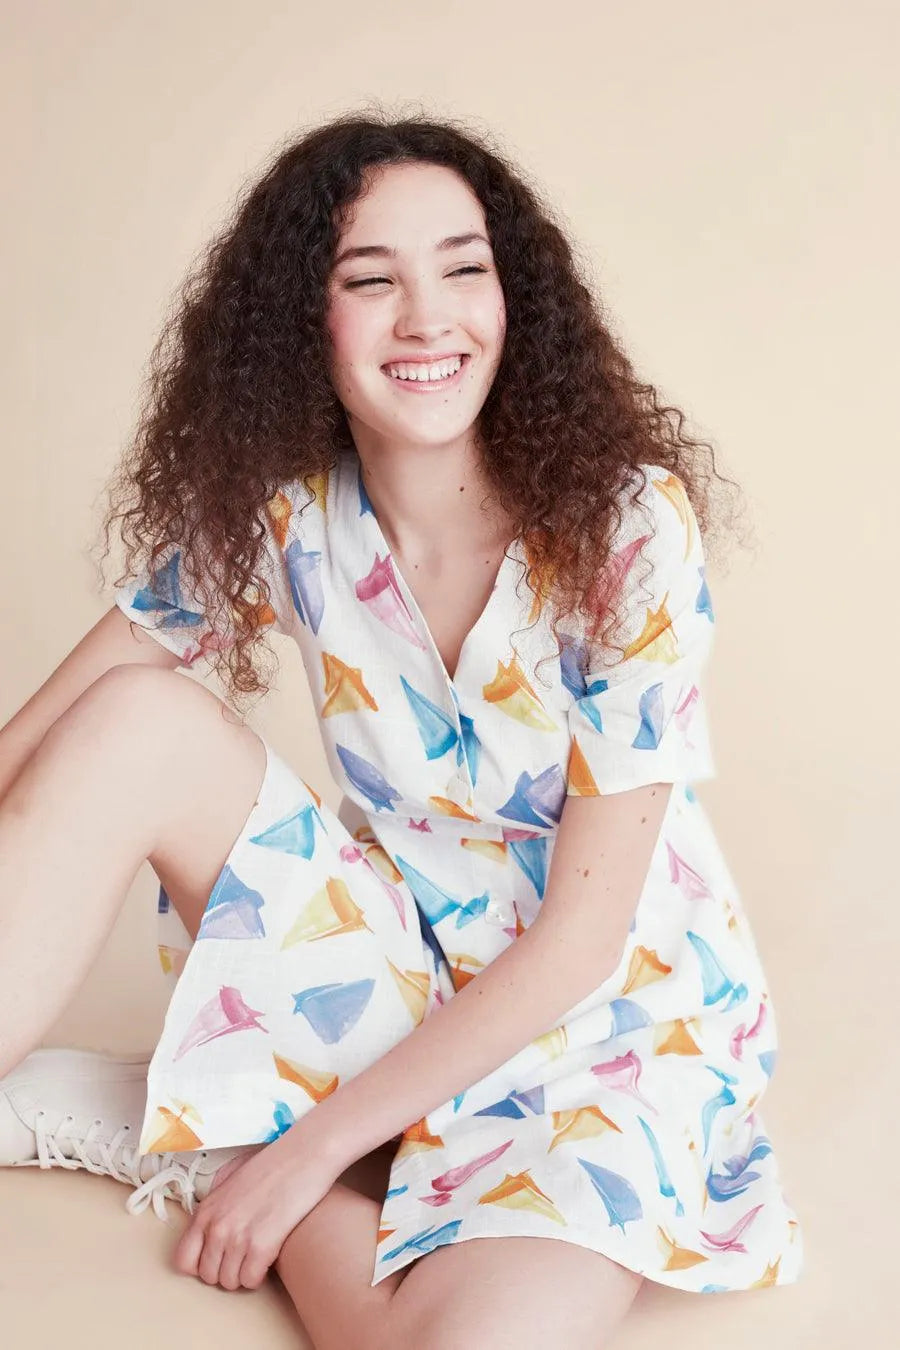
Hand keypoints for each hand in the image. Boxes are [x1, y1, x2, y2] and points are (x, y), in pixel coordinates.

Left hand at [172, 1127, 342, 1290]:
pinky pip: (250, 1281)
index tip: (218, 1258)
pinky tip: (268, 1257)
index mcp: (206, 1211)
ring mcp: (237, 1237)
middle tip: (243, 1257)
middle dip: (226, 1271)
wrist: (303, 1156)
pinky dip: (260, 1275)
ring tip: (257, 1256)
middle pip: (208, 1276)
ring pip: (230, 1282)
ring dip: (243, 1275)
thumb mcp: (231, 1186)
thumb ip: (217, 1212)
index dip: (201, 1265)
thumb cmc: (272, 1167)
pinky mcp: (261, 1245)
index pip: (183, 1261)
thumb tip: (211, 1237)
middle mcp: (216, 1226)